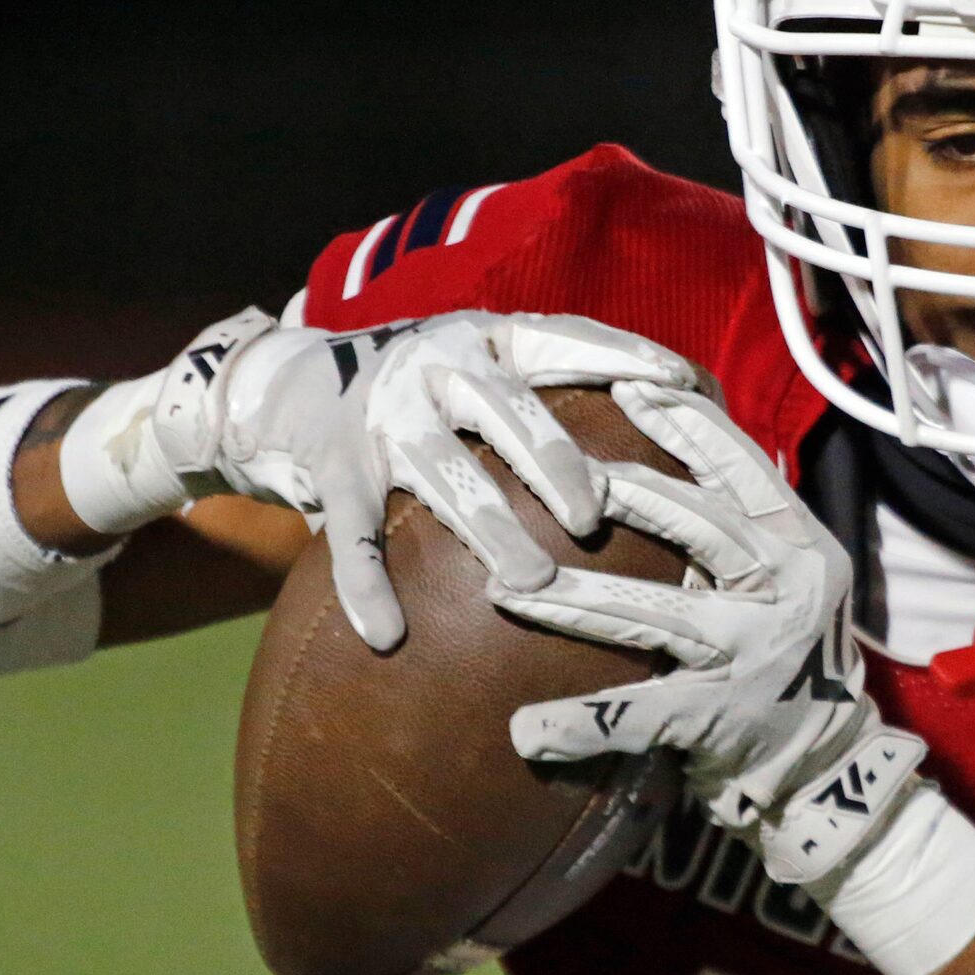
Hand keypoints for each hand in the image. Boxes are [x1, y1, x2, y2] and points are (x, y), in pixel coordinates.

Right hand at [154, 308, 701, 649]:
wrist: (289, 385)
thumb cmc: (430, 390)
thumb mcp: (486, 365)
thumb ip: (558, 385)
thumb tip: (686, 408)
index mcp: (486, 339)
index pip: (563, 338)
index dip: (622, 354)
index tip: (679, 380)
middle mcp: (435, 368)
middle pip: (508, 414)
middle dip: (555, 464)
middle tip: (595, 519)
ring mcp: (382, 419)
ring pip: (443, 477)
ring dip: (489, 531)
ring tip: (531, 586)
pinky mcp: (332, 470)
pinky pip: (352, 537)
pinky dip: (367, 587)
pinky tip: (388, 636)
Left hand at [499, 380, 923, 885]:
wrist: (831, 768)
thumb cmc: (794, 659)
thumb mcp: (792, 577)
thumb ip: (745, 526)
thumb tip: (681, 444)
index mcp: (801, 544)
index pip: (743, 466)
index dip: (686, 423)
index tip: (629, 385)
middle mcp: (786, 589)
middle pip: (694, 524)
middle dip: (619, 493)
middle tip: (549, 472)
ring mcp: (753, 653)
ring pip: (650, 613)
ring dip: (570, 601)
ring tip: (506, 587)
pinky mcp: (719, 718)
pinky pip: (636, 716)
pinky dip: (580, 726)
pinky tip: (526, 730)